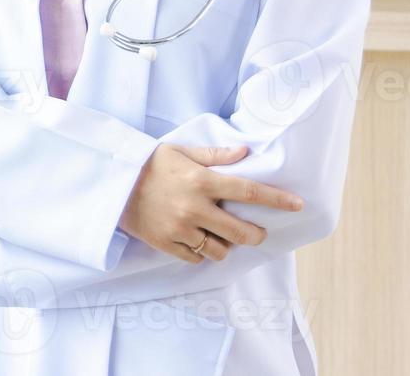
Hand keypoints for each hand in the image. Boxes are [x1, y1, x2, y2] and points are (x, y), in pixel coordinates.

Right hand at [119, 143, 304, 263]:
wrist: (111, 183)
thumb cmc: (149, 164)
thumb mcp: (181, 152)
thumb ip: (215, 155)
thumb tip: (245, 151)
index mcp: (201, 180)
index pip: (249, 192)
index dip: (277, 200)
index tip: (298, 205)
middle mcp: (194, 207)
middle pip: (241, 233)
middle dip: (255, 234)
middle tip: (255, 231)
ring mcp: (180, 228)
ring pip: (220, 250)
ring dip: (226, 245)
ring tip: (221, 236)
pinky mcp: (166, 243)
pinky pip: (196, 257)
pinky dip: (201, 252)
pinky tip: (197, 240)